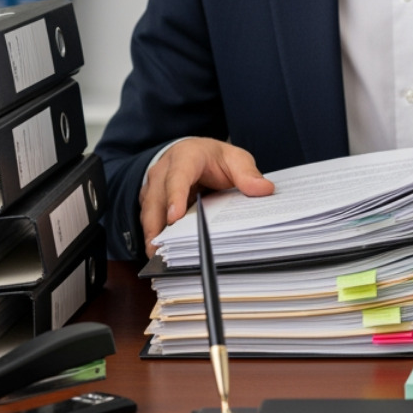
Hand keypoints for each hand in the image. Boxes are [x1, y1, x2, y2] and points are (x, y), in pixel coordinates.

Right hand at [139, 137, 273, 246]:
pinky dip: (154, 238)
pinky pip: (148, 221)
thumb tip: (265, 189)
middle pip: (157, 200)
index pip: (177, 177)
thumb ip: (247, 173)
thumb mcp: (234, 159)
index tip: (175, 217)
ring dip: (152, 236)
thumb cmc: (213, 158)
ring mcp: (152, 187)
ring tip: (159, 260)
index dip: (175, 197)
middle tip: (164, 252)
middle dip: (159, 225)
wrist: (192, 153)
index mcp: (185, 157)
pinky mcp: (149, 202)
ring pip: (148, 213)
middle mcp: (162, 172)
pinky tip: (161, 256)